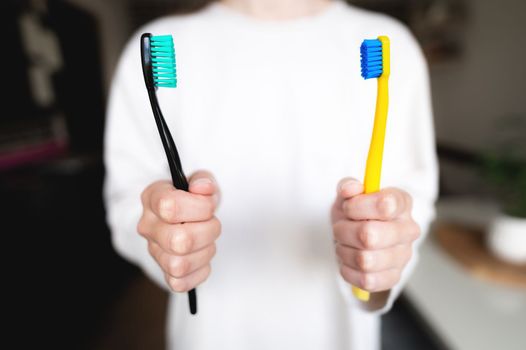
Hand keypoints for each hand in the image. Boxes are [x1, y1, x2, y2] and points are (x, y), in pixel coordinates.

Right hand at [138, 171, 220, 291]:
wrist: (186, 216)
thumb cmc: (193, 198)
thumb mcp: (199, 182)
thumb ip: (203, 181)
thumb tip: (202, 188)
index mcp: (152, 198)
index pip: (170, 206)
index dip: (200, 207)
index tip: (209, 205)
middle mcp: (148, 226)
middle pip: (178, 240)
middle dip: (208, 231)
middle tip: (212, 223)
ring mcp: (154, 251)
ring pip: (179, 265)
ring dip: (205, 252)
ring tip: (207, 239)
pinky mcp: (164, 273)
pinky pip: (180, 283)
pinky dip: (200, 271)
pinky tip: (202, 255)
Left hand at [331, 178, 419, 292]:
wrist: (355, 238)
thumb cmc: (355, 214)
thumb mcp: (349, 195)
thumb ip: (348, 187)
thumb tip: (350, 189)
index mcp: (401, 203)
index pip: (385, 205)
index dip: (358, 206)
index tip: (348, 208)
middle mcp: (408, 229)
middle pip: (370, 236)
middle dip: (344, 231)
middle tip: (340, 228)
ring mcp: (404, 256)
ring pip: (364, 260)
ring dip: (344, 251)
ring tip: (344, 244)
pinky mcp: (394, 277)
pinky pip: (365, 280)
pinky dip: (348, 270)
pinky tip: (349, 260)